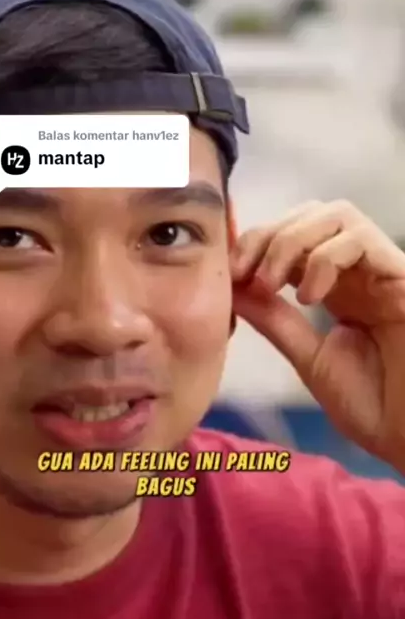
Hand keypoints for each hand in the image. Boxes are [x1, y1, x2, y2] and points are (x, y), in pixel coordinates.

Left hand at [232, 200, 404, 471]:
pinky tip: (310, 297)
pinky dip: (324, 259)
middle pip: (313, 213)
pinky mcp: (404, 279)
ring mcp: (383, 272)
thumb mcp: (309, 358)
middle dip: (269, 234)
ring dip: (291, 241)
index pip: (295, 235)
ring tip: (273, 284)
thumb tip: (234, 289)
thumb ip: (276, 321)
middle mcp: (360, 272)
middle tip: (244, 273)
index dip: (258, 242)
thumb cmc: (373, 405)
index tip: (231, 272)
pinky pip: (362, 240)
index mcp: (338, 287)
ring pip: (337, 214)